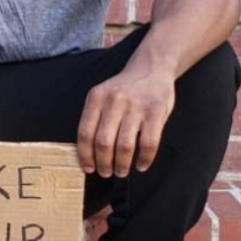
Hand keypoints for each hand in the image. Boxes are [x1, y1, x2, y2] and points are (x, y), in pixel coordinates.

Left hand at [77, 62, 175, 177]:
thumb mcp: (103, 95)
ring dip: (122, 164)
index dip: (85, 155)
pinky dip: (144, 159)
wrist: (152, 67)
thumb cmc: (125, 89)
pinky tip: (141, 165)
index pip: (85, 133)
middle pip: (103, 143)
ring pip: (125, 146)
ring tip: (121, 171)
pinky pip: (148, 143)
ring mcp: (136, 107)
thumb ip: (95, 117)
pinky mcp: (155, 112)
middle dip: (103, 164)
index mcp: (97, 98)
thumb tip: (87, 153)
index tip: (88, 168)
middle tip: (106, 172)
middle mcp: (114, 101)